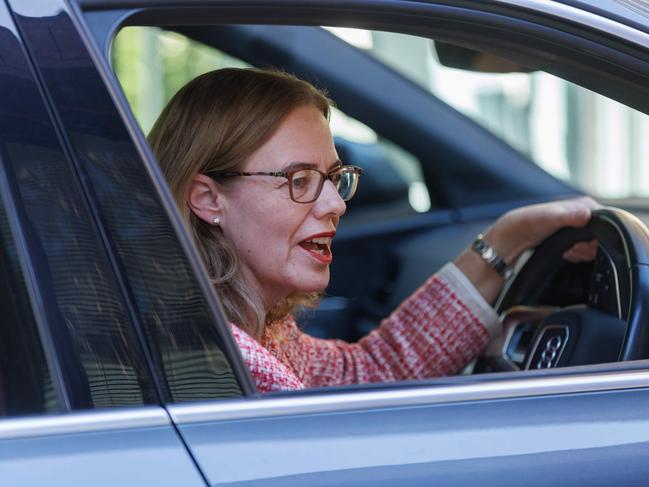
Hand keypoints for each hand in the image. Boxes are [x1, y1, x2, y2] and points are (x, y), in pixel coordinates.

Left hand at [483, 196, 600, 264]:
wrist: (512, 239)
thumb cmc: (527, 223)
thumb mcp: (548, 219)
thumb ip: (567, 216)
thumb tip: (585, 215)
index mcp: (583, 205)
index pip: (608, 220)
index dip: (599, 234)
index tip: (582, 242)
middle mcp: (583, 216)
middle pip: (602, 236)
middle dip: (589, 246)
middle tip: (573, 248)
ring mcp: (578, 229)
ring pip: (594, 246)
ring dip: (582, 252)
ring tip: (567, 251)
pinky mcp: (573, 241)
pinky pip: (586, 252)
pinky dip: (578, 256)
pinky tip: (566, 254)